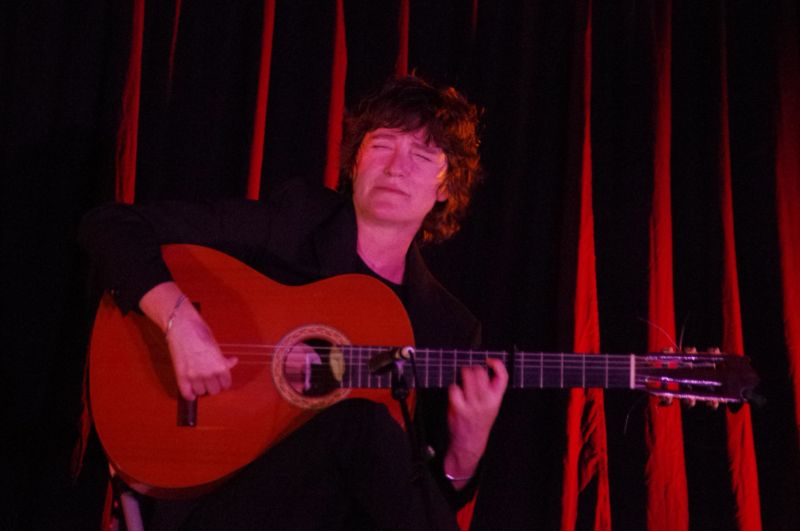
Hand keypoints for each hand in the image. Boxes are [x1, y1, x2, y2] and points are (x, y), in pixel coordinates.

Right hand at [166, 302, 237, 400]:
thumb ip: (223, 359)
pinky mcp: (181, 376)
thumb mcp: (216, 346)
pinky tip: (191, 390)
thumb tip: (233, 362)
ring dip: (201, 388)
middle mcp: (209, 374)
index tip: (220, 381)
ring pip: (201, 393)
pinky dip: (190, 394)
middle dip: (213, 386)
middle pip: (214, 391)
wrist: (182, 327)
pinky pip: (187, 394)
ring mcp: (194, 376)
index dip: (223, 382)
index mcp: (220, 367)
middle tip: (210, 381)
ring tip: (200, 382)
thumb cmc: (200, 332)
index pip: (226, 384)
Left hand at [444, 357, 507, 487]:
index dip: (497, 364)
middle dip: (473, 368)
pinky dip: (453, 388)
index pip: (503, 376)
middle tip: (470, 372)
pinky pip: (454, 387)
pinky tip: (456, 393)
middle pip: (480, 372)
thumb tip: (484, 367)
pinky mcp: (458, 407)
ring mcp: (472, 404)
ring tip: (463, 380)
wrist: (470, 442)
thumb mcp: (492, 405)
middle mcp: (486, 401)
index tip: (489, 360)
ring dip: (463, 374)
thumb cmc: (480, 420)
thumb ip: (491, 389)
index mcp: (496, 398)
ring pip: (467, 375)